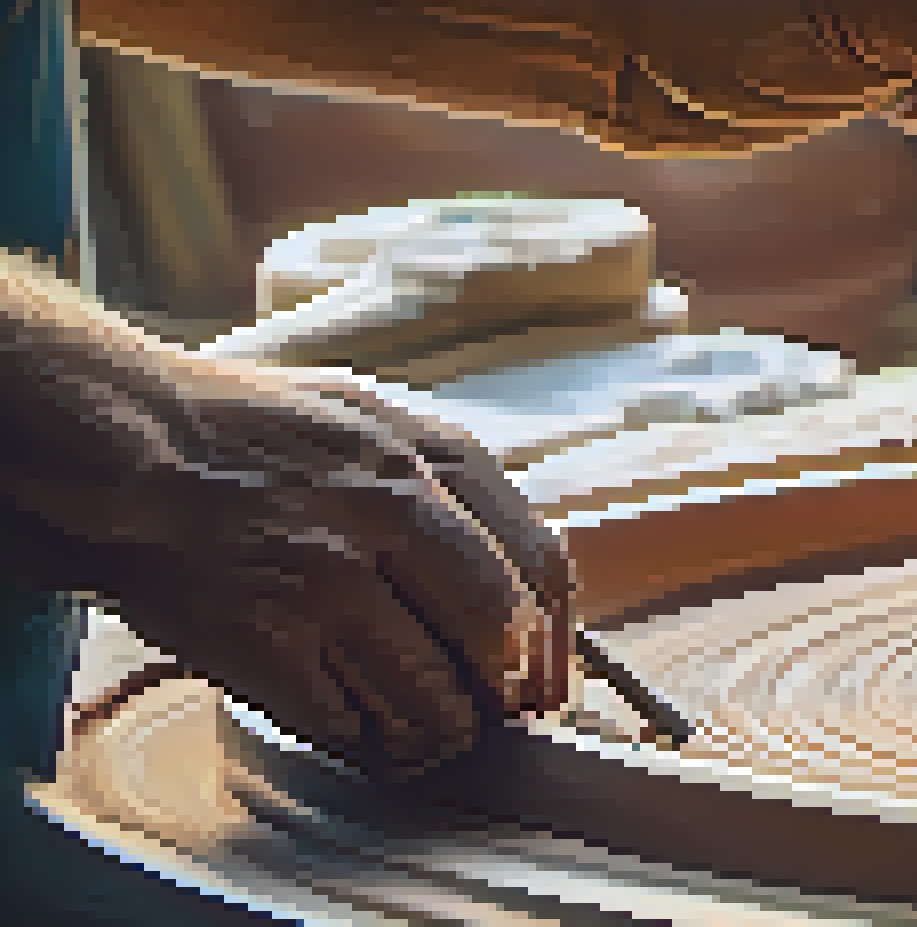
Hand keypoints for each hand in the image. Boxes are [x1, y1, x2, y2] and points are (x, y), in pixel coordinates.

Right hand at [1, 358, 569, 779]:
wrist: (124, 441)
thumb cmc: (248, 432)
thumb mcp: (370, 417)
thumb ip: (448, 478)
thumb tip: (521, 560)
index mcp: (430, 459)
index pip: (540, 567)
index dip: (551, 638)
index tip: (544, 674)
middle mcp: (392, 514)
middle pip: (496, 639)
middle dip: (500, 694)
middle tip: (489, 715)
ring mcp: (328, 578)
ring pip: (427, 697)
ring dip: (432, 731)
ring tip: (421, 735)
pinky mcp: (263, 636)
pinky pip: (343, 722)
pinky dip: (358, 739)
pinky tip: (354, 729)